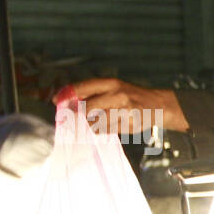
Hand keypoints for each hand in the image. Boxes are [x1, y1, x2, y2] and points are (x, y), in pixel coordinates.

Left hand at [59, 78, 187, 131]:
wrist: (158, 105)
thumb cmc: (131, 96)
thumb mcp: (114, 88)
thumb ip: (94, 92)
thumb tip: (68, 101)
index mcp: (112, 83)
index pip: (84, 87)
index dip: (68, 94)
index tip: (55, 101)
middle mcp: (118, 95)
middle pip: (88, 108)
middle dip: (80, 114)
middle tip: (76, 117)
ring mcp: (125, 111)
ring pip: (97, 122)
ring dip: (91, 124)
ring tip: (94, 123)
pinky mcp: (130, 124)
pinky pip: (108, 130)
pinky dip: (103, 130)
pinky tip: (106, 126)